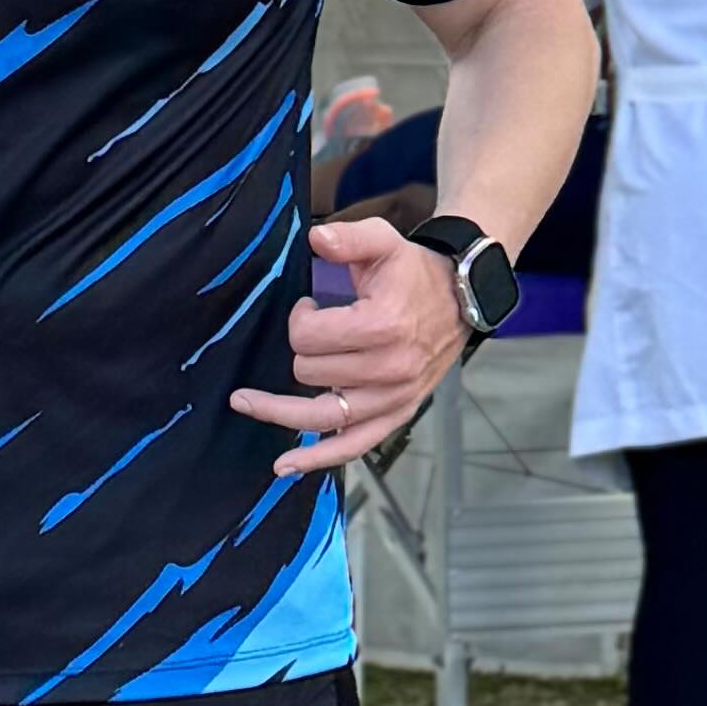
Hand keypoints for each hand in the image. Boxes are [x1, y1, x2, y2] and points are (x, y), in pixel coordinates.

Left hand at [231, 210, 471, 475]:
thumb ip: (348, 238)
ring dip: (279, 411)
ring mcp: (393, 397)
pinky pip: (353, 445)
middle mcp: (389, 368)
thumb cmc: (415, 271)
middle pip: (309, 372)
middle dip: (301, 350)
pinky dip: (318, 459)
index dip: (300, 318)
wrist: (463, 298)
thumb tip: (316, 239)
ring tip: (243, 402)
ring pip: (320, 416)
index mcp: (383, 326)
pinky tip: (285, 467)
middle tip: (315, 331)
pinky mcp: (397, 414)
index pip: (309, 337)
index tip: (312, 305)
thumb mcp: (384, 241)